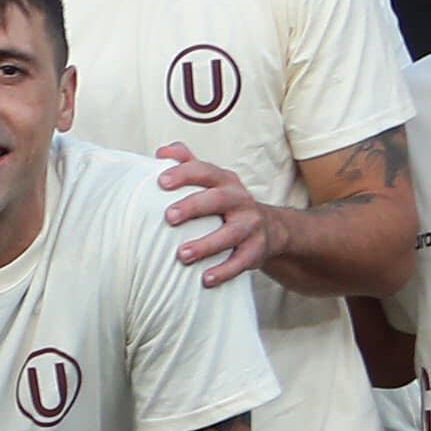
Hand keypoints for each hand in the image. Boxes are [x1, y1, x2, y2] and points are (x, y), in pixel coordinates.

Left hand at [157, 142, 274, 283]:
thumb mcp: (210, 179)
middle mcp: (240, 200)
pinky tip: (206, 279)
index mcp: (225, 180)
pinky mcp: (256, 249)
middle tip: (169, 217)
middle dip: (193, 207)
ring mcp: (251, 225)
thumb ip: (186, 162)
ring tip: (182, 255)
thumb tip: (160, 152)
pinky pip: (241, 261)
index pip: (204, 171)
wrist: (269, 227)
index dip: (184, 174)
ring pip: (230, 234)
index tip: (161, 182)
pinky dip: (224, 271)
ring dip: (206, 245)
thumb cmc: (224, 201)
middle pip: (218, 200)